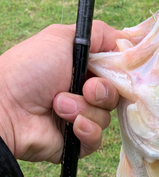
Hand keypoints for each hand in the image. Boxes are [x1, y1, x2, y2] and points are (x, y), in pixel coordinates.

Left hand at [0, 21, 122, 161]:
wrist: (6, 107)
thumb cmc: (30, 69)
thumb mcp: (62, 38)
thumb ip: (98, 33)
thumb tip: (128, 41)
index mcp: (82, 68)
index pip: (115, 72)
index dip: (120, 72)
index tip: (117, 68)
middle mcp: (82, 93)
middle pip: (115, 96)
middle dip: (102, 91)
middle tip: (85, 88)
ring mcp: (79, 119)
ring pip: (106, 118)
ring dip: (83, 109)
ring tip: (58, 105)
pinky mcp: (76, 142)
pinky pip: (97, 139)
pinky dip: (86, 130)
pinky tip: (69, 125)